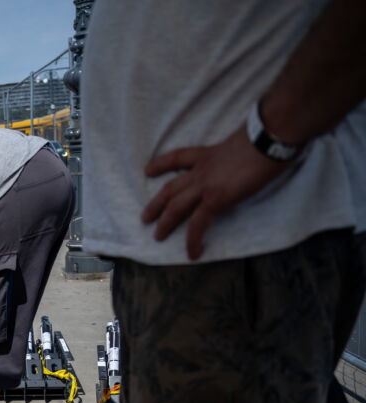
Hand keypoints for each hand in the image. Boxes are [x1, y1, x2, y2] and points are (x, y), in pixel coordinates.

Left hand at [141, 129, 289, 259]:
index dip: (161, 165)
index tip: (149, 170)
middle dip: (156, 204)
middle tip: (145, 218)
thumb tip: (249, 156)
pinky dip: (193, 240)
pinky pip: (198, 224)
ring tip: (157, 237)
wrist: (271, 137)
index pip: (178, 158)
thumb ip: (237, 152)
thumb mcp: (244, 142)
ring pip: (175, 207)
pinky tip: (193, 253)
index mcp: (208, 154)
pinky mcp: (215, 199)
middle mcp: (202, 169)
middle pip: (170, 189)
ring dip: (165, 223)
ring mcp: (205, 185)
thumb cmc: (268, 135)